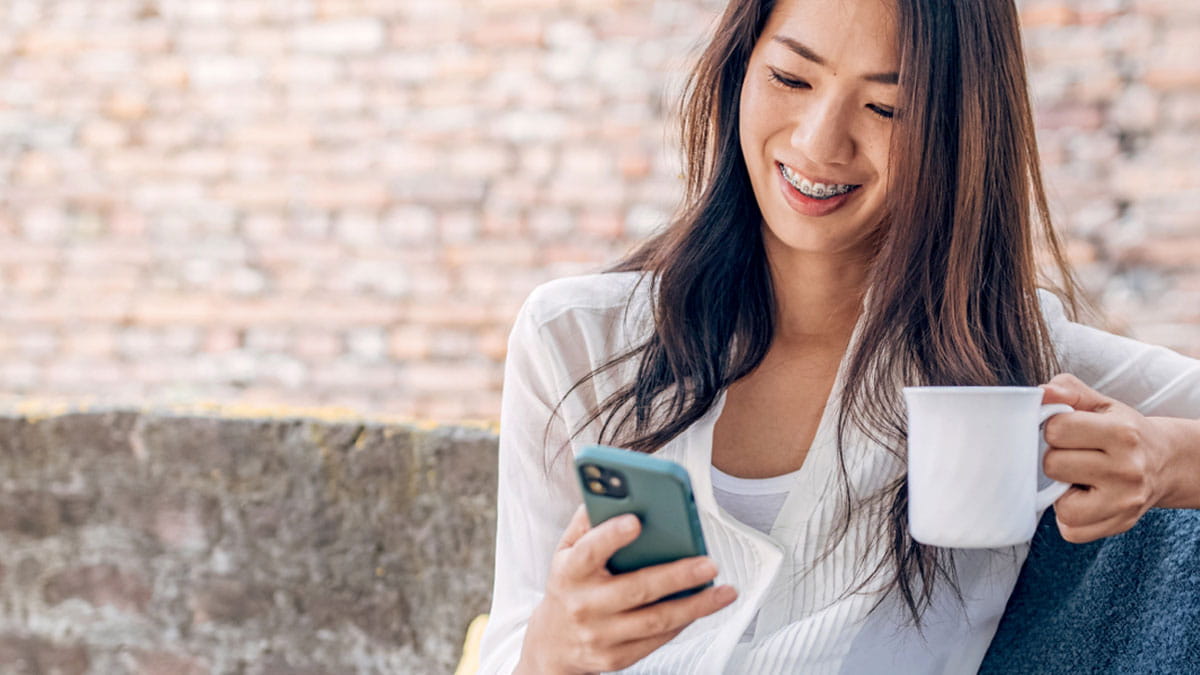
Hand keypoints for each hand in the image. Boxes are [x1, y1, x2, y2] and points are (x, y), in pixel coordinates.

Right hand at [515, 505, 737, 674]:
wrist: (553, 644)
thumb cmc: (569, 587)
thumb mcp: (565, 552)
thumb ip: (586, 523)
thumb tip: (610, 491)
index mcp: (569, 572)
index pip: (589, 552)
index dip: (611, 536)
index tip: (636, 520)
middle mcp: (584, 605)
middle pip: (636, 589)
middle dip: (676, 576)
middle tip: (709, 563)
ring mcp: (600, 635)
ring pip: (656, 620)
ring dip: (695, 606)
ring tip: (724, 591)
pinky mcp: (617, 658)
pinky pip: (658, 639)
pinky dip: (684, 621)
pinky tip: (704, 606)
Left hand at [1040, 373, 1195, 542]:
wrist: (1164, 462)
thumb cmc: (1123, 431)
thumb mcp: (1100, 404)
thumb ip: (1068, 390)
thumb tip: (1041, 394)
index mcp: (1122, 433)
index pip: (1056, 430)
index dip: (1053, 428)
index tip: (1068, 431)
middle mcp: (1127, 470)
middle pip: (1053, 465)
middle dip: (1056, 458)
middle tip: (1075, 455)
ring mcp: (1124, 502)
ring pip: (1060, 505)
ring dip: (1060, 492)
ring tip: (1078, 478)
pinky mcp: (1119, 525)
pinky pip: (1071, 531)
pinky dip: (1070, 518)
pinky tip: (1084, 499)